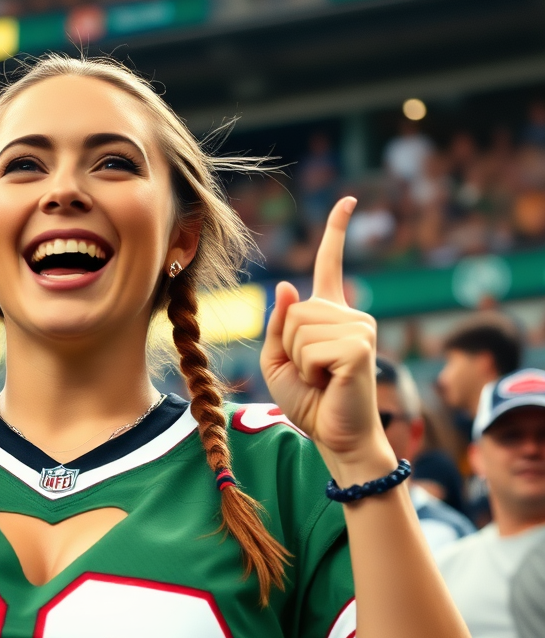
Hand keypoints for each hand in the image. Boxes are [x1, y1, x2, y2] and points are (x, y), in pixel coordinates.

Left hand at [260, 198, 394, 481]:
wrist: (334, 436)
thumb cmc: (308, 402)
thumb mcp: (278, 362)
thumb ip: (277, 326)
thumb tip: (287, 285)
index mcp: (330, 316)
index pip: (330, 265)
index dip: (336, 232)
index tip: (348, 200)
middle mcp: (350, 314)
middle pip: (293, 310)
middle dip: (287, 346)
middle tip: (310, 373)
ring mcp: (360, 327)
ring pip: (298, 327)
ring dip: (298, 360)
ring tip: (320, 379)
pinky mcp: (360, 346)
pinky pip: (309, 348)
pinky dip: (307, 371)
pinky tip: (328, 382)